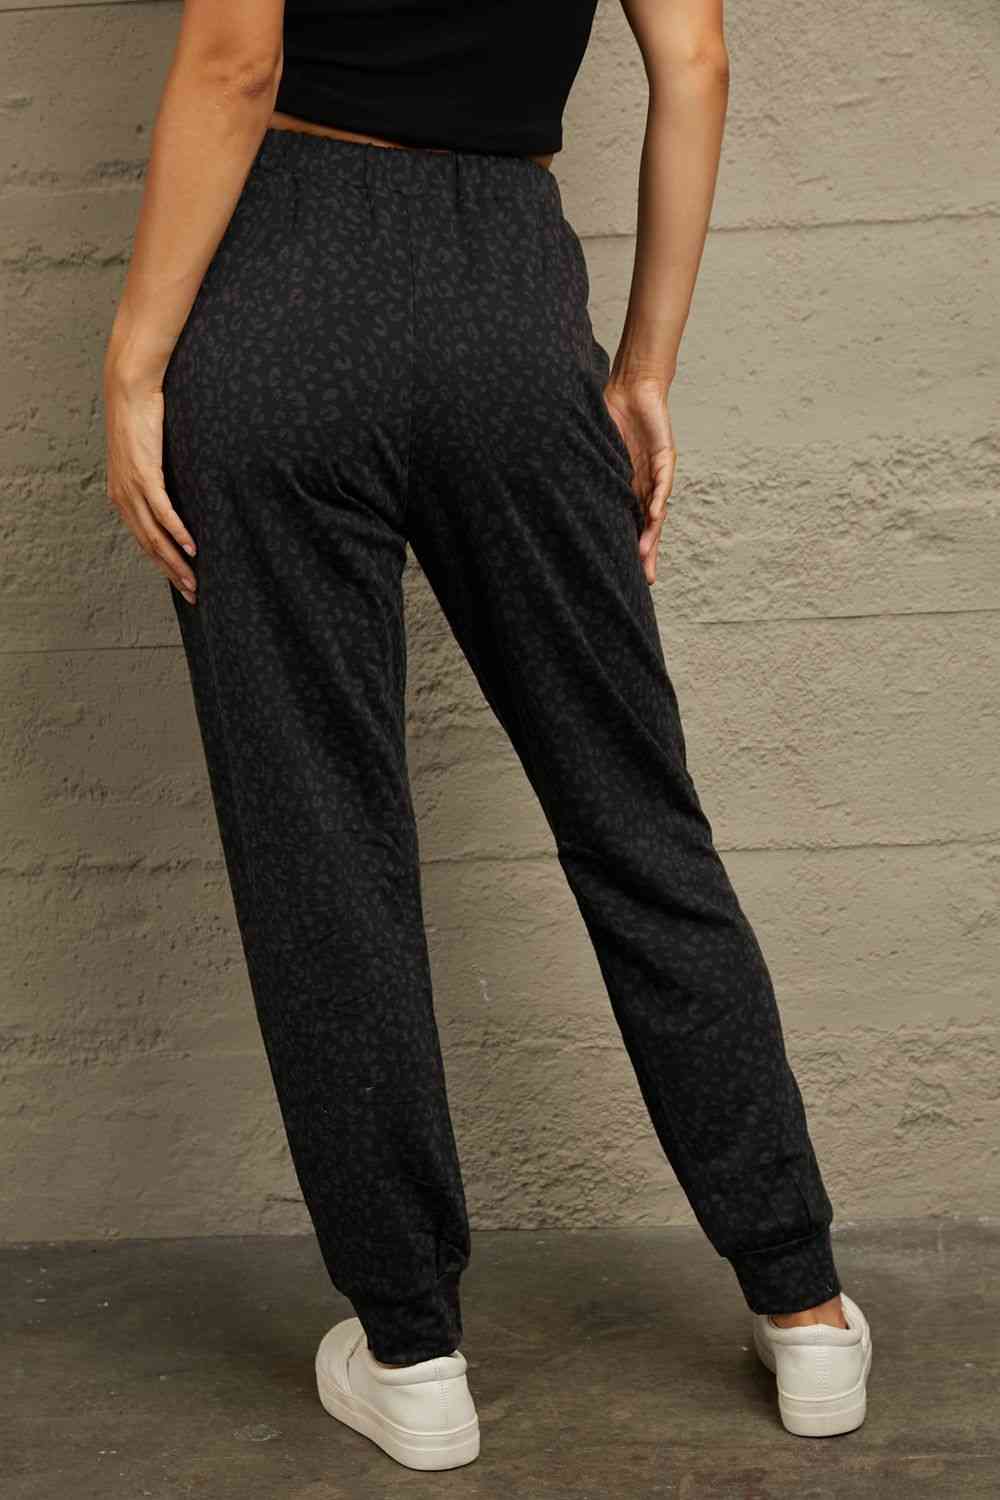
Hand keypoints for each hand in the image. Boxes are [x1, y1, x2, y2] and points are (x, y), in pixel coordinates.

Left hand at [102, 362, 197, 604]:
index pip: (143, 541)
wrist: (129, 388)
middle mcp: (123, 497)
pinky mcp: (145, 474)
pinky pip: (163, 511)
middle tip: (192, 593)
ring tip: (194, 579)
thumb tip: (177, 494)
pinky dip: (178, 532)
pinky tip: (192, 547)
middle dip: (172, 573)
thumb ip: (156, 479)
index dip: (163, 565)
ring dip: (176, 561)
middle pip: (149, 546)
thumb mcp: (147, 456)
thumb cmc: (142, 419)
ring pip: (155, 535)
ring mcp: (132, 487)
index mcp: (122, 497)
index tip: (182, 582)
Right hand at [603, 378, 676, 585]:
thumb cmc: (612, 417)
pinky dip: (658, 498)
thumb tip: (550, 484)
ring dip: (651, 532)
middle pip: (647, 526)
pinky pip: (662, 481)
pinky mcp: (664, 456)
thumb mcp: (595, 452)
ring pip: (656, 510)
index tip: (625, 575)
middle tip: (646, 579)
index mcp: (628, 488)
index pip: (630, 524)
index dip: (629, 548)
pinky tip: (654, 516)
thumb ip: (586, 470)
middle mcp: (644, 485)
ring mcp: (656, 473)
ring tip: (645, 554)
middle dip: (646, 553)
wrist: (633, 388)